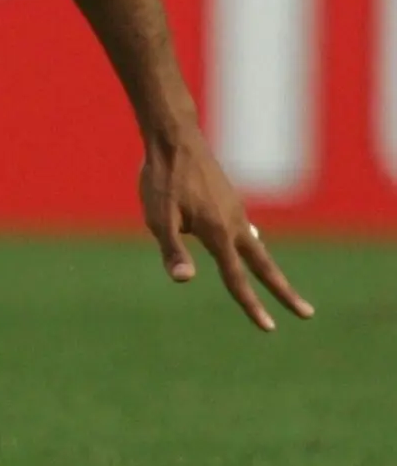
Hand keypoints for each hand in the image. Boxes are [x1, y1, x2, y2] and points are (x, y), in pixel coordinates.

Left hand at [139, 123, 312, 330]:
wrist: (174, 137)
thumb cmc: (162, 178)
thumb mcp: (157, 217)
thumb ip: (172, 250)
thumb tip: (185, 281)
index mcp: (218, 233)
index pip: (236, 278)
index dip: (251, 305)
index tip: (269, 328)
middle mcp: (235, 223)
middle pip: (264, 265)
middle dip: (284, 292)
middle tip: (307, 314)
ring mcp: (236, 210)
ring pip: (256, 246)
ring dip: (268, 269)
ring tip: (280, 288)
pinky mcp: (230, 200)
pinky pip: (244, 229)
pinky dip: (250, 245)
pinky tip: (249, 243)